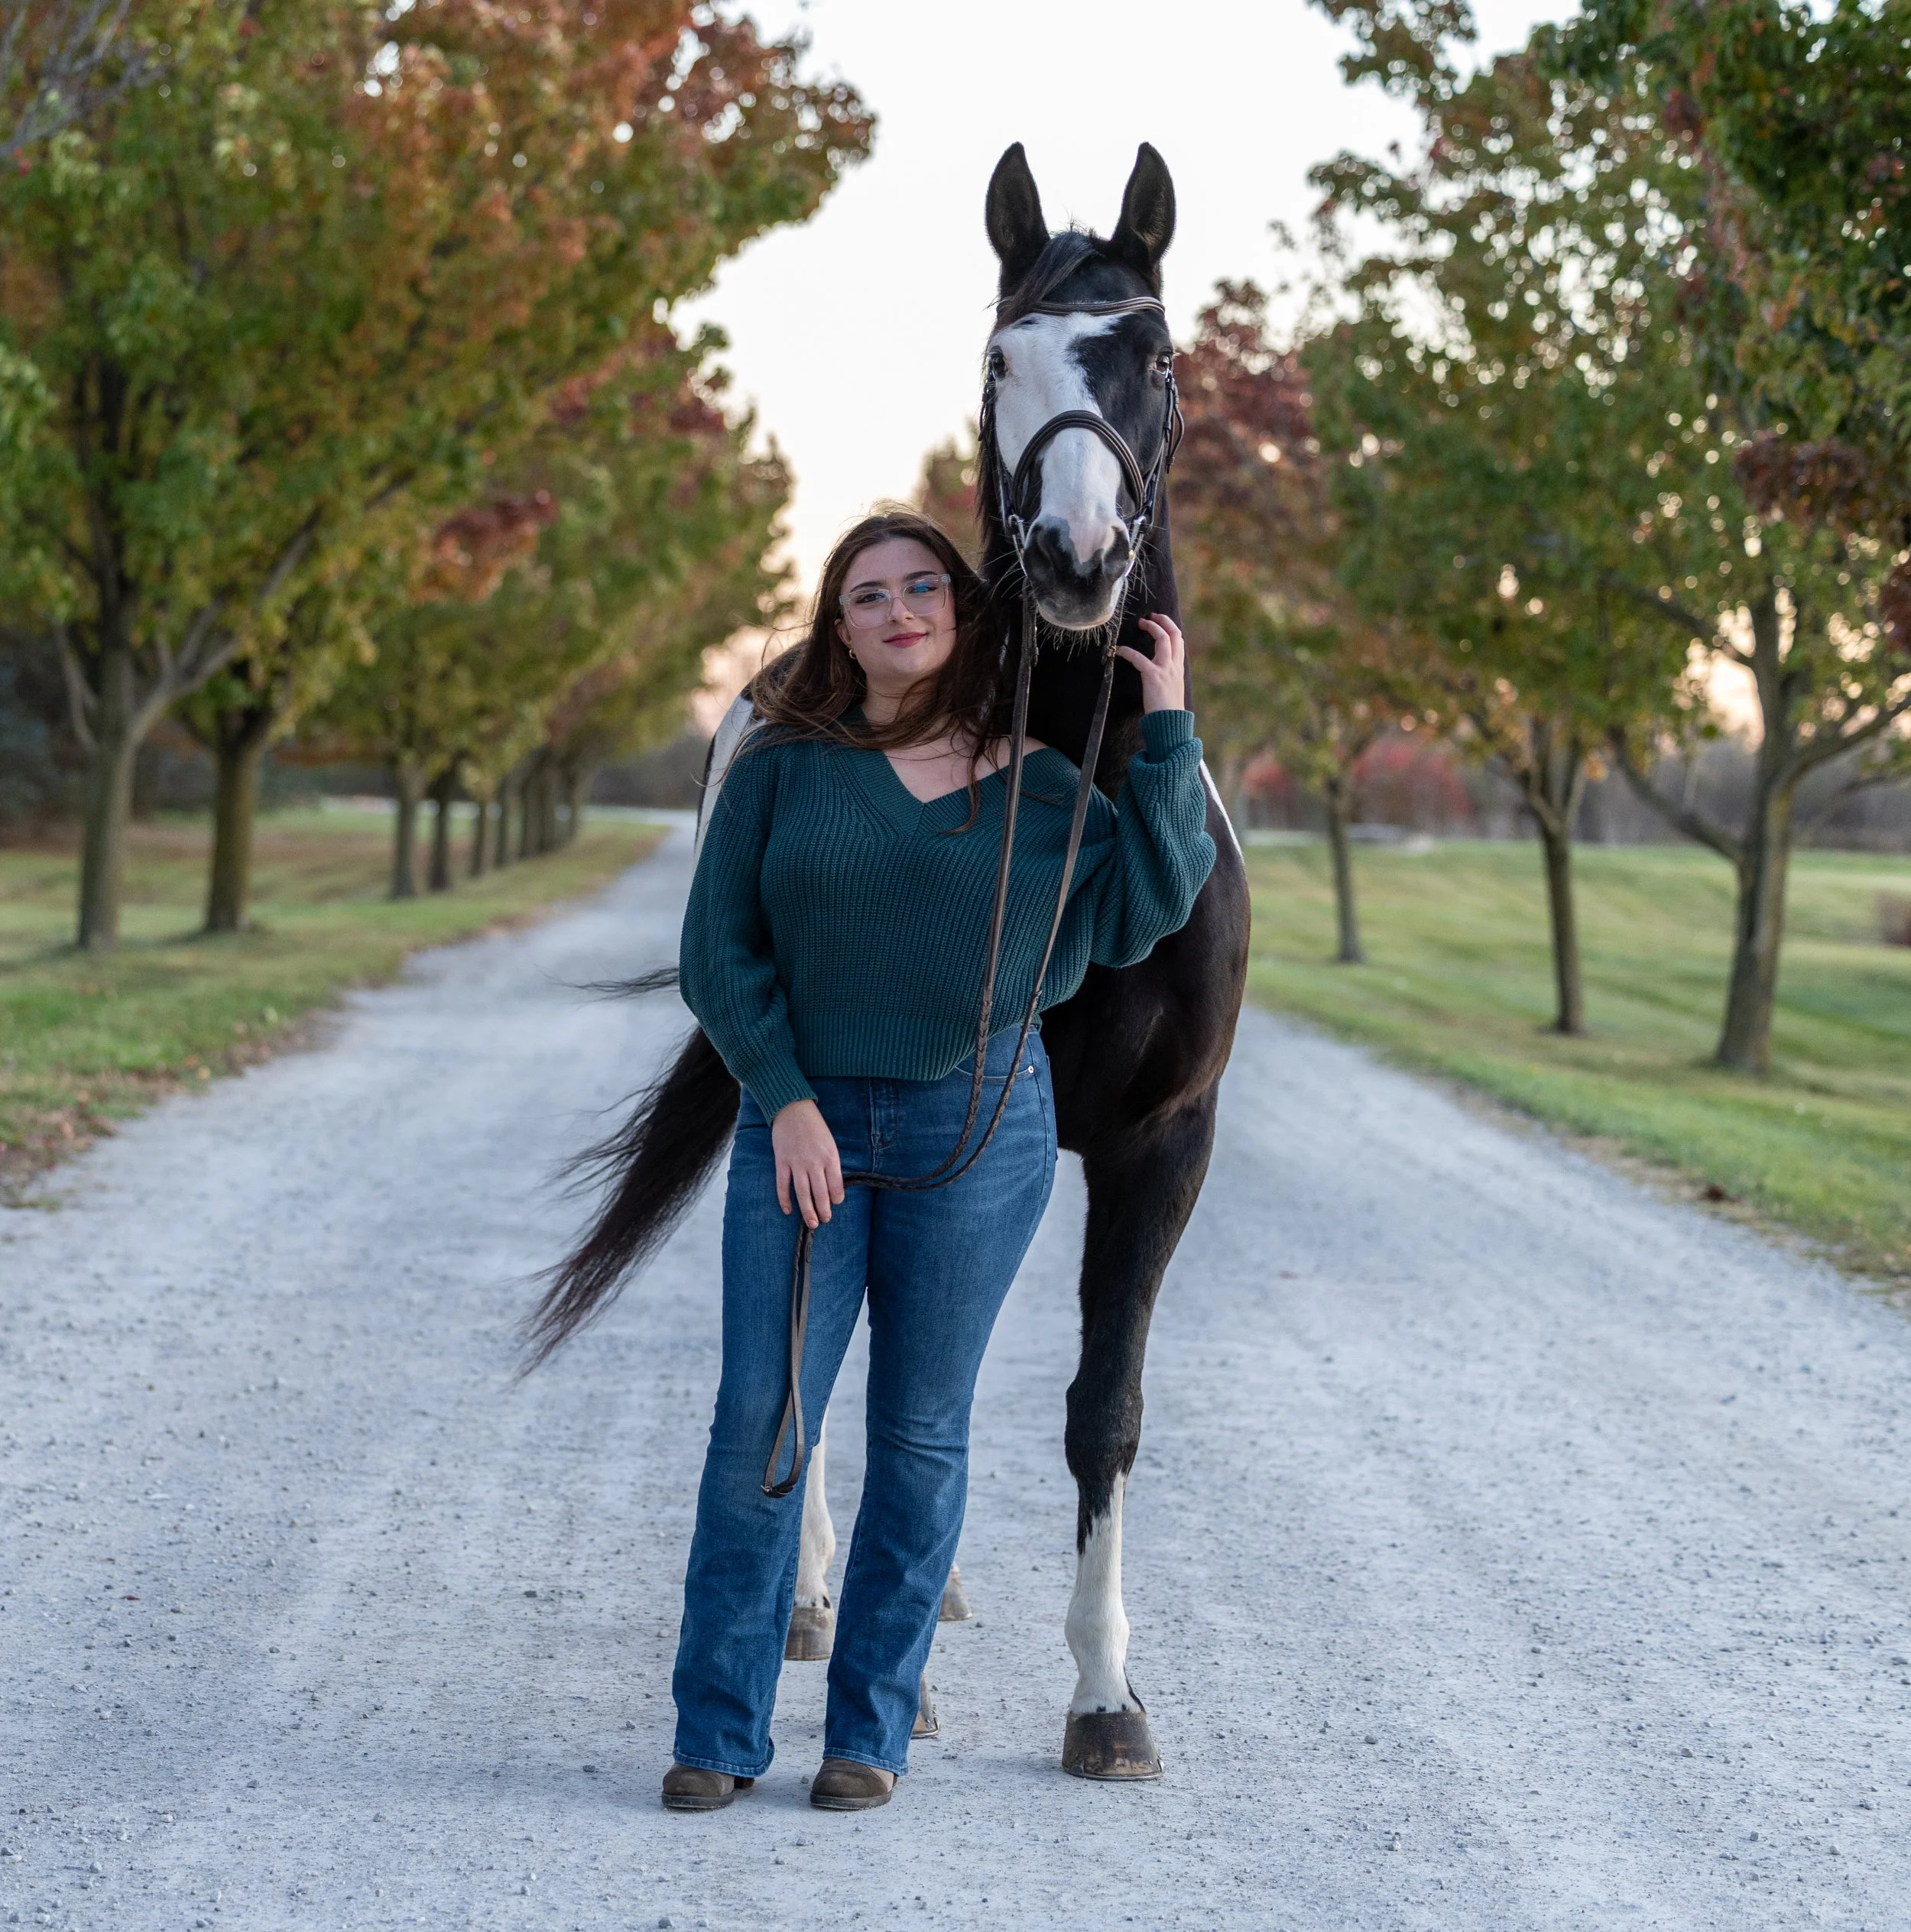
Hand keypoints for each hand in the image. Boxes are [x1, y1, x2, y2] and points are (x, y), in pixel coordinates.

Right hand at [772, 1099, 843, 1228]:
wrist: (793, 1109)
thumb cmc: (815, 1126)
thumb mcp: (830, 1143)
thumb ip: (831, 1163)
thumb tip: (831, 1185)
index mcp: (830, 1158)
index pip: (836, 1186)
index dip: (836, 1199)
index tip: (835, 1204)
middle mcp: (814, 1163)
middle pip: (820, 1194)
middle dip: (823, 1210)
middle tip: (824, 1220)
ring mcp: (797, 1164)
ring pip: (803, 1194)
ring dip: (807, 1211)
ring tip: (812, 1223)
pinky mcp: (782, 1162)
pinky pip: (783, 1185)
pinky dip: (785, 1199)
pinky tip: (788, 1210)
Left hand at [1115, 613, 1188, 713]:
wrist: (1170, 723)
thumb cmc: (1168, 710)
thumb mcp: (1172, 689)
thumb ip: (1168, 676)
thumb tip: (1160, 671)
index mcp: (1179, 668)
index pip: (1179, 641)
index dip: (1170, 627)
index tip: (1160, 621)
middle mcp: (1175, 665)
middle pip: (1174, 634)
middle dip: (1162, 621)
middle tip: (1149, 616)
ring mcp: (1166, 669)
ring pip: (1162, 639)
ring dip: (1151, 627)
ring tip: (1140, 623)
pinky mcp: (1153, 676)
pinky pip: (1139, 657)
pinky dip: (1127, 652)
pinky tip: (1118, 650)